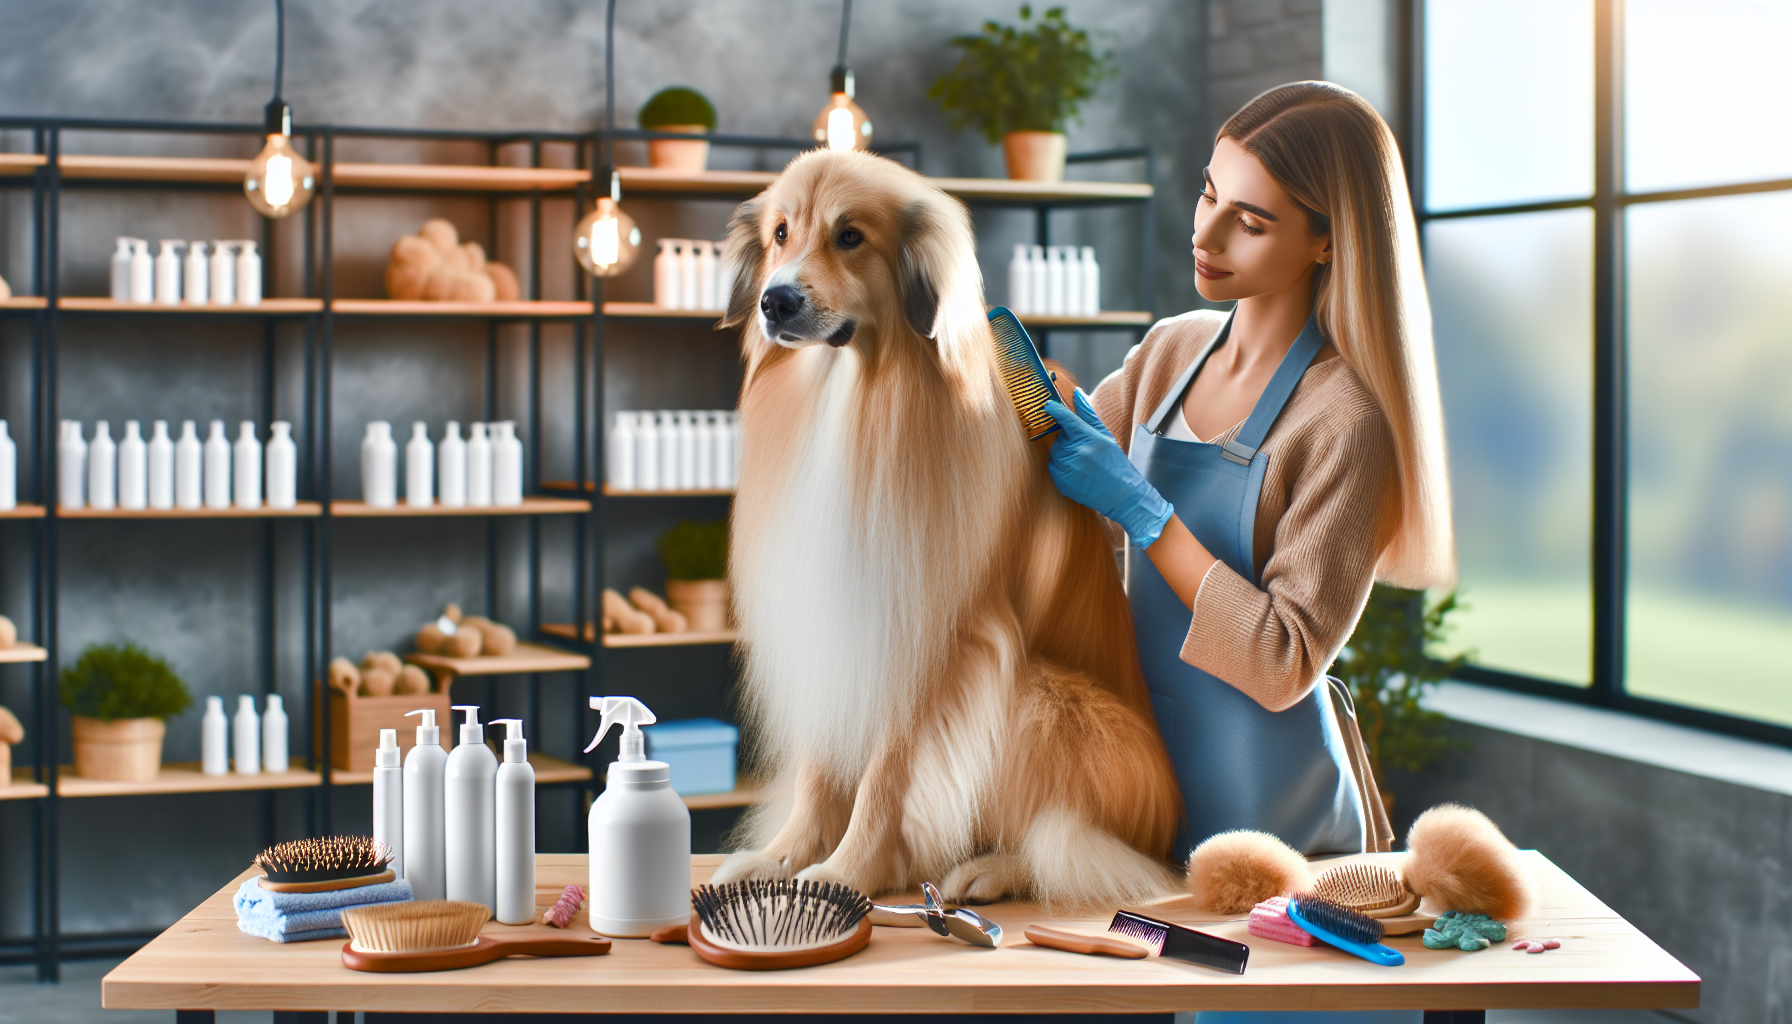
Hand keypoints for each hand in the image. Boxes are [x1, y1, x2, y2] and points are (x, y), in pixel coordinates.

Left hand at [1043, 388, 1174, 547]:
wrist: (1123, 495)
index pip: (1066, 419)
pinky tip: (1078, 474)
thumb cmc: (1116, 464)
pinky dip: (1061, 468)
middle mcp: (1077, 453)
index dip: (1054, 410)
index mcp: (1089, 438)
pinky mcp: (1062, 483)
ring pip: (1055, 453)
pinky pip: (1053, 467)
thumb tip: (1076, 393)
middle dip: (1068, 442)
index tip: (1047, 405)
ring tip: (1084, 464)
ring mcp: (1068, 468)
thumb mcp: (1105, 436)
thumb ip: (1088, 414)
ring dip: (1065, 455)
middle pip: (1059, 439)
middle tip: (1086, 451)